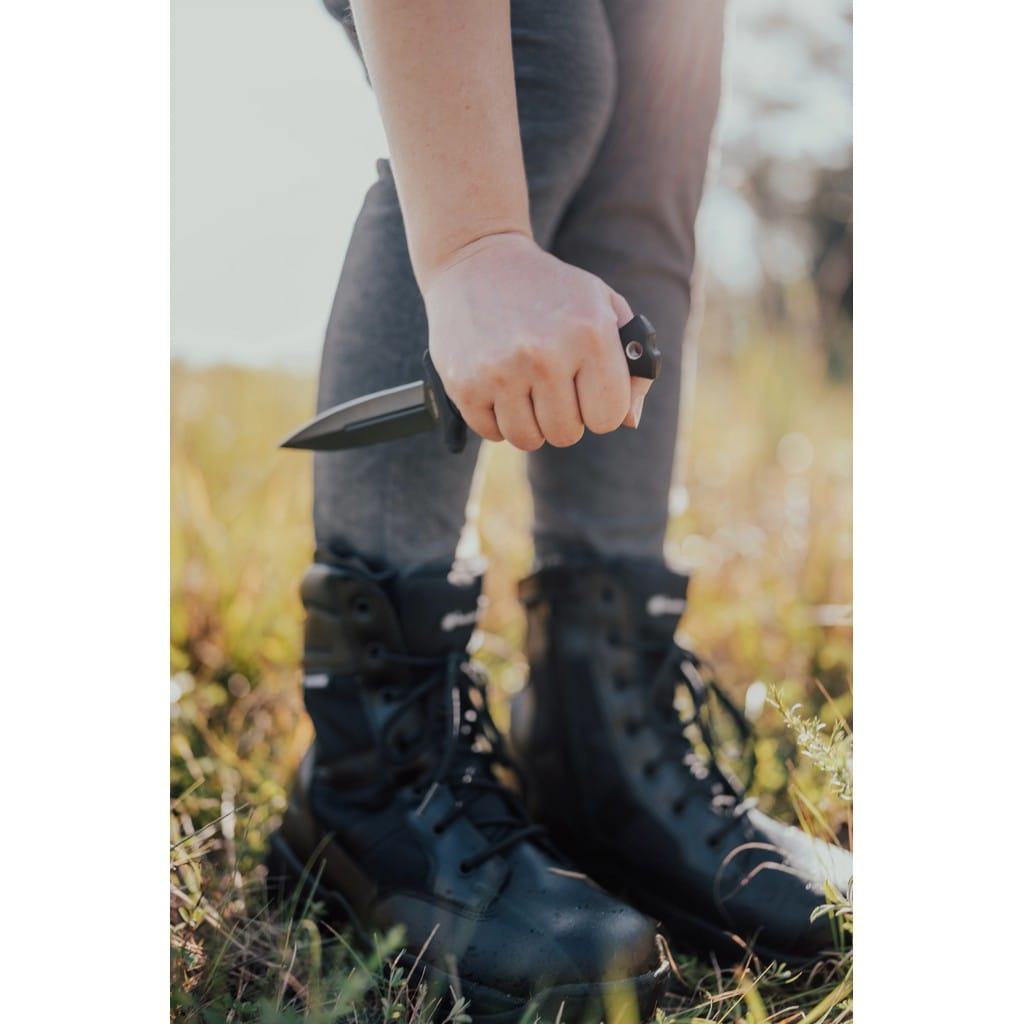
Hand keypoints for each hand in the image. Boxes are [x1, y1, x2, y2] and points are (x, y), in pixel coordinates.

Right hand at [422, 233, 650, 450]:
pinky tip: (497, 385)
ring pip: (528, 439)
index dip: (600, 409)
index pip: (609, 417)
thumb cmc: (550, 291)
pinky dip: (496, 419)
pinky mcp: (464, 384)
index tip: (586, 390)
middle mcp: (545, 354)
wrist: (476, 261)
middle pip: (566, 434)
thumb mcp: (603, 307)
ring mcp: (501, 370)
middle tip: (550, 384)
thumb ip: (631, 367)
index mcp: (590, 334)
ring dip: (529, 422)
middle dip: (563, 416)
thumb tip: (630, 421)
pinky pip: (491, 433)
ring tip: (524, 386)